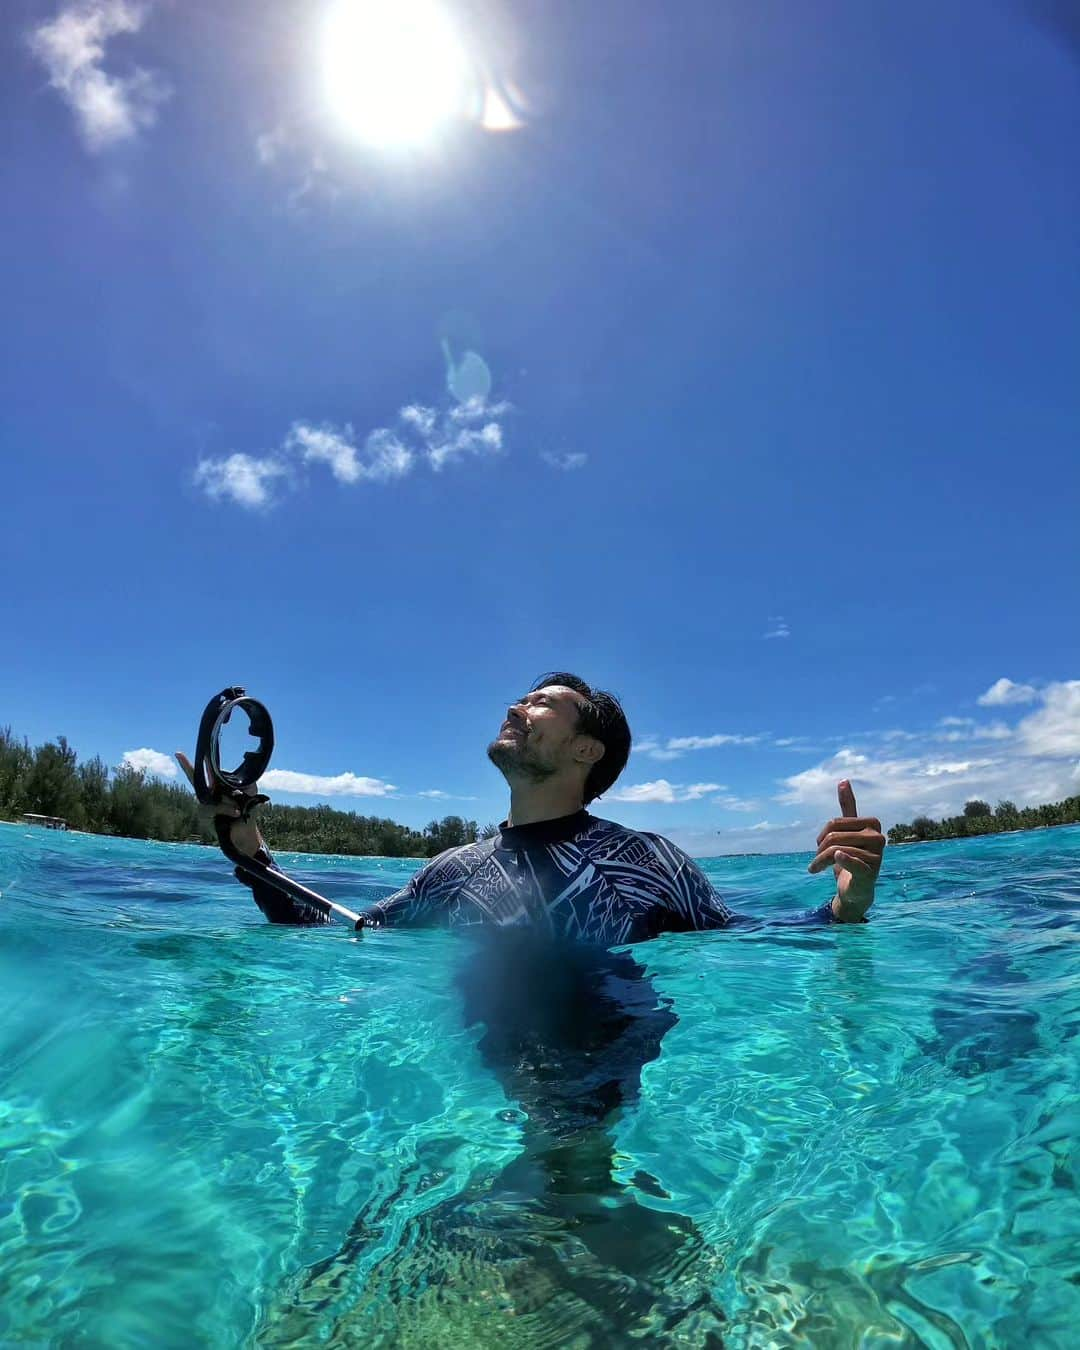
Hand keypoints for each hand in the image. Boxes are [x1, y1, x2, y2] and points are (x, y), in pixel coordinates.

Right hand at [175, 751, 263, 857]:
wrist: (244, 833)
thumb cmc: (246, 812)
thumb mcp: (251, 795)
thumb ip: (248, 784)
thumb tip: (244, 780)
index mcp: (218, 786)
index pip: (207, 771)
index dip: (197, 762)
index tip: (179, 753)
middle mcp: (208, 793)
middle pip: (195, 778)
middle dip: (187, 766)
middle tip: (179, 754)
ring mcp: (203, 804)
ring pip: (211, 795)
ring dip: (227, 801)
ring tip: (238, 808)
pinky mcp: (204, 815)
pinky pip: (214, 807)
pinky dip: (227, 809)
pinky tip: (236, 812)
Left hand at [807, 780, 884, 921]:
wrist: (856, 889)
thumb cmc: (851, 856)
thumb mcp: (848, 831)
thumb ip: (848, 806)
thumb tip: (843, 780)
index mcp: (872, 823)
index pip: (836, 822)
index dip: (823, 834)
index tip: (819, 844)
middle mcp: (878, 837)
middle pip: (835, 836)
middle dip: (819, 850)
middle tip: (814, 861)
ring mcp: (877, 855)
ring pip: (836, 851)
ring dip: (819, 861)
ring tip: (814, 869)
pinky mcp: (871, 872)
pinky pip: (854, 861)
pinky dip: (845, 859)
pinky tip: (838, 857)